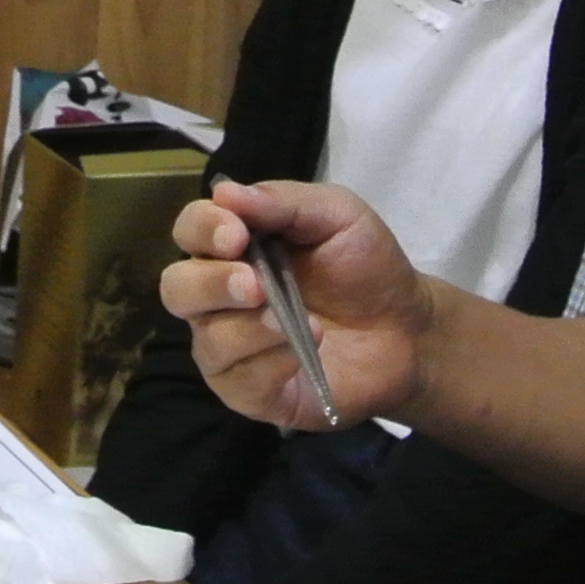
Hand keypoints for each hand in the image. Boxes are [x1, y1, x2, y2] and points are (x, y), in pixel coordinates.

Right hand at [160, 177, 432, 428]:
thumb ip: (283, 201)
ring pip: (207, 340)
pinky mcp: (250, 392)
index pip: (190, 231)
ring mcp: (230, 349)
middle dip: (210, 285)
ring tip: (296, 323)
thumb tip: (224, 191)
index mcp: (232, 248)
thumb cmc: (366, 267)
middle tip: (255, 285)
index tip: (235, 234)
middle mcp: (218, 298)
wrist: (408, 330)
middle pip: (176, 290)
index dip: (202, 230)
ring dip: (250, 329)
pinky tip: (305, 350)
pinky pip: (237, 381)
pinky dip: (270, 363)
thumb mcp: (337, 215)